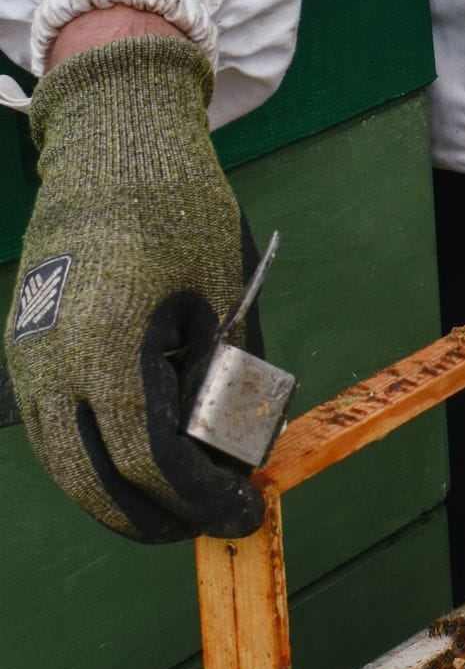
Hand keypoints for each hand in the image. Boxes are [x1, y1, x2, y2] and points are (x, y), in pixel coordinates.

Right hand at [5, 35, 265, 541]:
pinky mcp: (22, 347)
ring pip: (65, 463)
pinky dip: (89, 458)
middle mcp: (54, 360)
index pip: (148, 459)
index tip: (239, 512)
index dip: (197, 498)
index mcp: (110, 344)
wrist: (111, 146)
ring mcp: (28, 357)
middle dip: (155, 514)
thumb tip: (232, 454)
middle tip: (205, 522)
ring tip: (173, 502)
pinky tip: (132, 464)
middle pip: (96, 480)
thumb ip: (222, 379)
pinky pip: (52, 428)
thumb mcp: (220, 295)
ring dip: (117, 495)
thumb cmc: (178, 212)